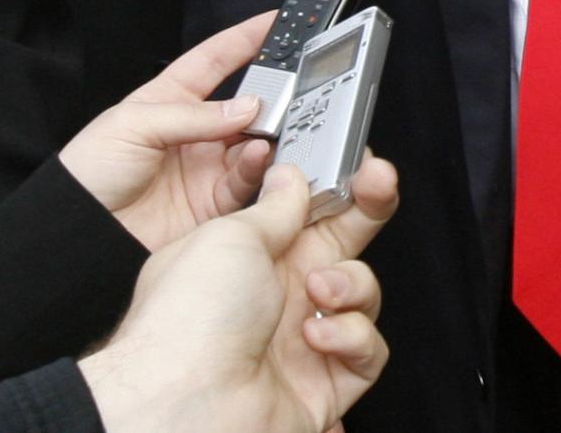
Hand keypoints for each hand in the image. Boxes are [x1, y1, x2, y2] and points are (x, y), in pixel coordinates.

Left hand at [58, 10, 278, 251]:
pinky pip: (246, 181)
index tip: (276, 20)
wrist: (77, 234)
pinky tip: (256, 156)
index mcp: (169, 100)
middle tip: (291, 86)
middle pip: (244, 104)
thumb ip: (193, 114)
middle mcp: (193, 132)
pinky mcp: (212, 204)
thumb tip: (249, 105)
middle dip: (269, 93)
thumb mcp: (133, 124)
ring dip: (266, 133)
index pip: (214, 60)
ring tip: (271, 127)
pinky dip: (257, 167)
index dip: (244, 39)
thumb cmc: (89, 171)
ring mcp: (204, 167)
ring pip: (252, 142)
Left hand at [77, 157, 397, 432]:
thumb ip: (275, 205)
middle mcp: (278, 293)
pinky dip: (353, 338)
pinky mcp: (323, 382)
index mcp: (251, 254)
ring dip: (352, 283)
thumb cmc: (189, 318)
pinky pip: (367, 351)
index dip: (337, 180)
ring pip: (362, 292)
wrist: (182, 402)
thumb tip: (293, 175)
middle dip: (367, 208)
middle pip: (343, 240)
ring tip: (319, 292)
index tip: (358, 159)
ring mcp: (300, 338)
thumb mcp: (231, 236)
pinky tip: (318, 338)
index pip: (307, 206)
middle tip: (377, 184)